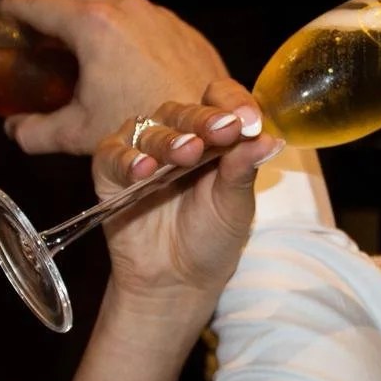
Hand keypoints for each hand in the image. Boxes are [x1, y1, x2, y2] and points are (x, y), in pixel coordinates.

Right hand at [0, 0, 227, 155]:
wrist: (210, 133)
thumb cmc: (144, 131)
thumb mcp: (79, 133)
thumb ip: (36, 131)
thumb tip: (13, 129)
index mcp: (92, 27)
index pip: (40, 5)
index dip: (15, 8)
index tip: (2, 12)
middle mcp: (126, 10)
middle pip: (78, 0)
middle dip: (58, 15)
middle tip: (43, 40)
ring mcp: (159, 16)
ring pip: (116, 7)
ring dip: (97, 23)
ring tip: (85, 51)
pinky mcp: (184, 30)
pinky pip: (148, 21)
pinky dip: (130, 34)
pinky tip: (128, 63)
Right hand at [91, 79, 283, 309]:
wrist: (177, 280)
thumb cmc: (211, 237)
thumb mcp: (236, 205)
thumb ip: (244, 169)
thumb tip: (270, 138)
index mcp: (212, 134)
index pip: (220, 99)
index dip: (234, 102)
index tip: (249, 120)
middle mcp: (177, 135)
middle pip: (185, 111)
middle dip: (204, 121)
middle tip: (222, 131)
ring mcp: (142, 150)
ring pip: (150, 130)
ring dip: (169, 140)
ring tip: (187, 154)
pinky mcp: (110, 171)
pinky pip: (113, 154)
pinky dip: (127, 159)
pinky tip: (143, 169)